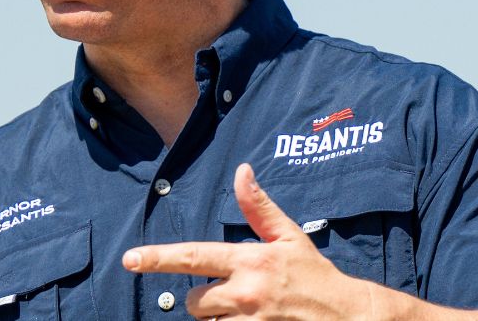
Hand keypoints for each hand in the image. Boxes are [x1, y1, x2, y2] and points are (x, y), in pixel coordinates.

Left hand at [122, 163, 373, 319]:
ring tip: (251, 314)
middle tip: (238, 298)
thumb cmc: (315, 276)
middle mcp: (245, 294)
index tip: (129, 259)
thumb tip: (242, 171)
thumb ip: (260, 208)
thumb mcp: (290, 238)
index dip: (157, 258)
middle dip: (205, 302)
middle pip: (192, 302)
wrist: (347, 317)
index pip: (193, 257)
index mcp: (250, 261)